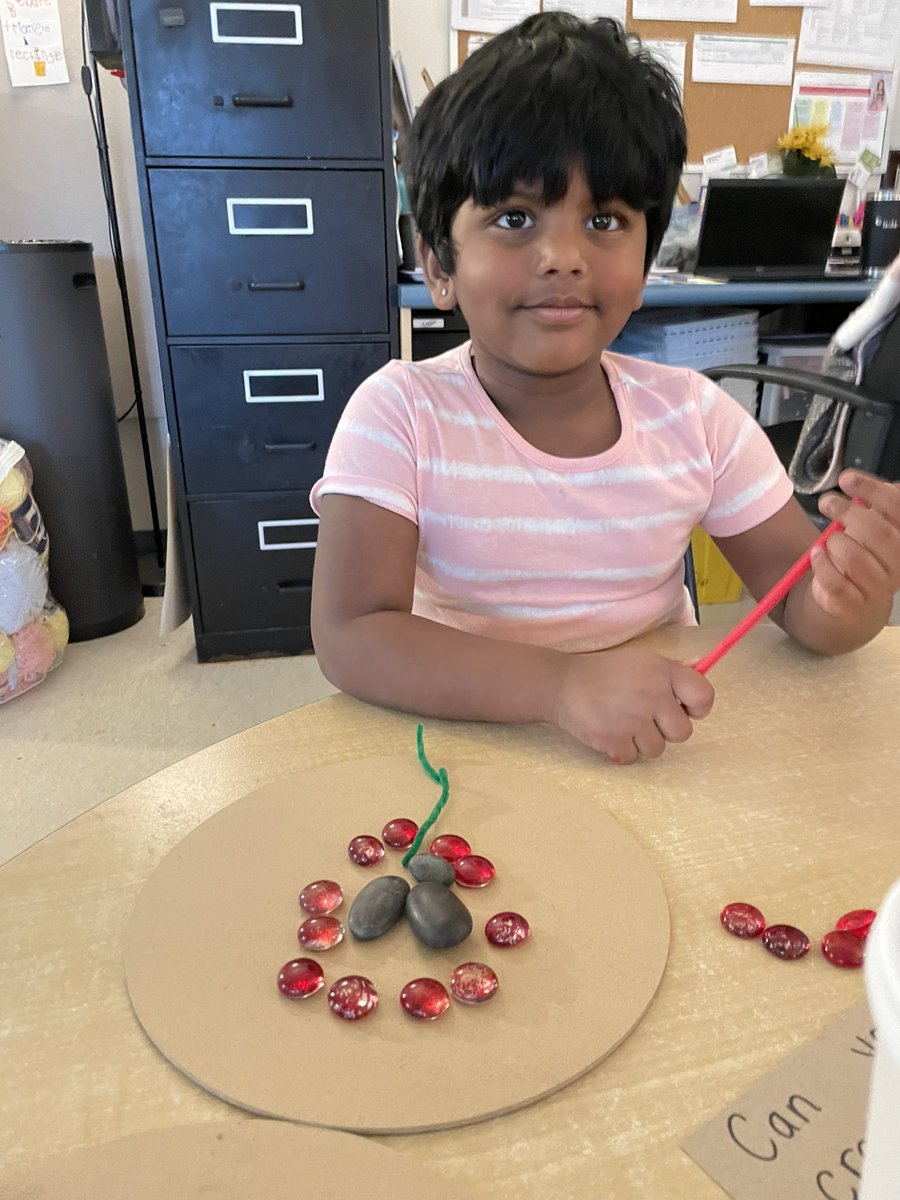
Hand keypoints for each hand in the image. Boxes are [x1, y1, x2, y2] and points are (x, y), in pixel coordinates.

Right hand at [550, 647, 714, 762]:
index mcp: (662, 671)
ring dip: (642, 741)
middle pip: (683, 732)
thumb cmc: (605, 672)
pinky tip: (610, 730)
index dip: (697, 707)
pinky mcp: (614, 739)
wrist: (561, 683)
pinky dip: (622, 749)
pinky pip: (633, 757)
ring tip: (623, 722)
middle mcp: (651, 694)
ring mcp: (633, 719)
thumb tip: (701, 666)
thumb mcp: (641, 661)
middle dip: (666, 729)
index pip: (704, 696)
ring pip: (658, 749)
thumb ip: (671, 670)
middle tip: (645, 717)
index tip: (682, 708)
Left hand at [811, 471, 899, 620]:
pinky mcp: (853, 604)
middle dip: (848, 512)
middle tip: (827, 502)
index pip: (897, 508)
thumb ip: (874, 507)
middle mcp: (898, 565)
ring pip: (855, 558)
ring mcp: (877, 588)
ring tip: (828, 540)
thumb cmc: (861, 555)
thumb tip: (863, 483)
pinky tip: (817, 555)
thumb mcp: (870, 528)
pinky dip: (821, 564)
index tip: (846, 479)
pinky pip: (836, 582)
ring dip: (835, 542)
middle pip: (878, 532)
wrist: (853, 602)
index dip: (872, 490)